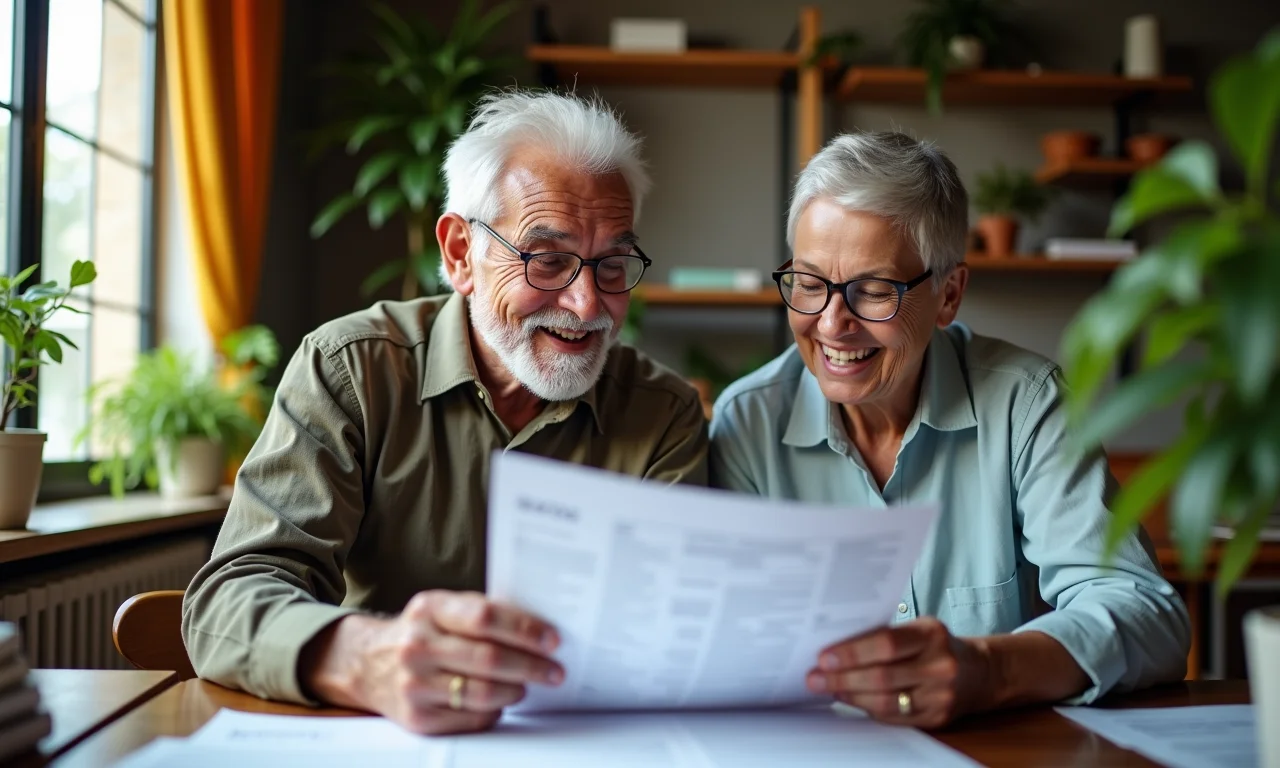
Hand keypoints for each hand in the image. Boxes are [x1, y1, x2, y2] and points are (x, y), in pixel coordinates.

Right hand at [301, 591, 563, 734]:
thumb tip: (538, 629)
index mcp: (429, 608)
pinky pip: (471, 718)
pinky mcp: (416, 717)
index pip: (485, 617)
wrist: (367, 664)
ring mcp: (414, 684)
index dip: (524, 629)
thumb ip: (480, 613)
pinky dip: (494, 711)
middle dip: (531, 666)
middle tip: (555, 671)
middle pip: (488, 659)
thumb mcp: (441, 608)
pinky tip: (499, 701)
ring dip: (515, 690)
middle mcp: (417, 645)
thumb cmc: (420, 633)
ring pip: (482, 693)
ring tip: (526, 686)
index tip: (552, 640)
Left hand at [806, 618, 990, 728]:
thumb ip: (884, 636)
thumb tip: (837, 647)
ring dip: (851, 696)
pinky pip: (895, 718)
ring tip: (829, 689)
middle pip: (882, 676)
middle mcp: (939, 664)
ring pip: (886, 701)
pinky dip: (868, 710)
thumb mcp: (919, 629)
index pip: (885, 643)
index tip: (824, 657)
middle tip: (815, 678)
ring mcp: (940, 694)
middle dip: (842, 678)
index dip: (852, 652)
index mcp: (931, 634)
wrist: (978, 672)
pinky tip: (851, 701)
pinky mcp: (937, 717)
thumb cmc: (936, 645)